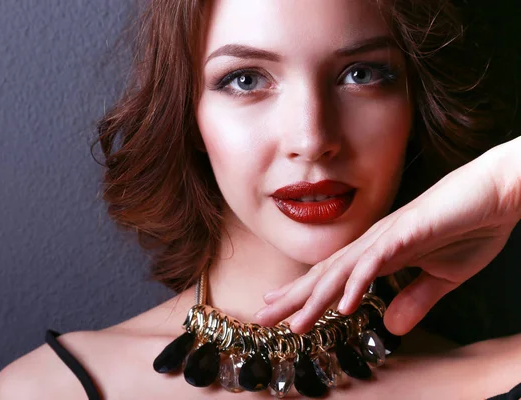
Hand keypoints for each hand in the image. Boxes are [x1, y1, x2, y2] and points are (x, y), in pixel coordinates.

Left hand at [254, 136, 520, 335]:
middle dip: (294, 299)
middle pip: (326, 275)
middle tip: (263, 318)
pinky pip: (377, 261)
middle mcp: (374, 244)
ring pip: (342, 272)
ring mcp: (388, 237)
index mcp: (379, 253)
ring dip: (316, 298)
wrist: (497, 193)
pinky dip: (358, 283)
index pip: (334, 278)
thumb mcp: (441, 277)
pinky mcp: (408, 233)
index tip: (282, 313)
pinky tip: (342, 306)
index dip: (305, 296)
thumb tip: (392, 326)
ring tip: (292, 322)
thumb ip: (414, 299)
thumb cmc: (470, 227)